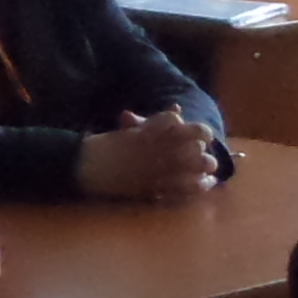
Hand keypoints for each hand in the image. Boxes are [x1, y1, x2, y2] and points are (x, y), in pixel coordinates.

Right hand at [75, 106, 220, 204]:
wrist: (87, 168)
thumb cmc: (109, 147)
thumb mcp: (132, 130)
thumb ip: (156, 121)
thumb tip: (178, 109)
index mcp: (147, 132)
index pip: (177, 123)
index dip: (195, 129)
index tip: (204, 134)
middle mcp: (153, 149)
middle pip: (190, 144)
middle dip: (202, 147)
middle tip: (206, 151)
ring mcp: (154, 169)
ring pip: (190, 165)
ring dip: (204, 165)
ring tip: (210, 167)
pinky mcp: (154, 187)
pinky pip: (182, 187)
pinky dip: (198, 185)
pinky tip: (206, 183)